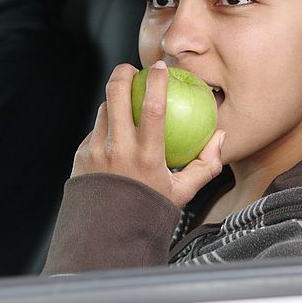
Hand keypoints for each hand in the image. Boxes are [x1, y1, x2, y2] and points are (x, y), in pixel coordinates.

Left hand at [72, 60, 225, 207]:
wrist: (107, 235)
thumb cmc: (149, 211)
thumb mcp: (182, 193)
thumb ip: (206, 165)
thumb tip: (221, 136)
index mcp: (146, 158)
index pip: (152, 108)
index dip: (156, 82)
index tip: (160, 67)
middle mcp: (118, 151)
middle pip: (115, 95)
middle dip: (123, 72)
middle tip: (132, 69)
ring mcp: (95, 152)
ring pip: (103, 109)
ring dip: (114, 99)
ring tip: (125, 98)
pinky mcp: (81, 156)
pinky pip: (94, 131)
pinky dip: (106, 126)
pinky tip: (114, 131)